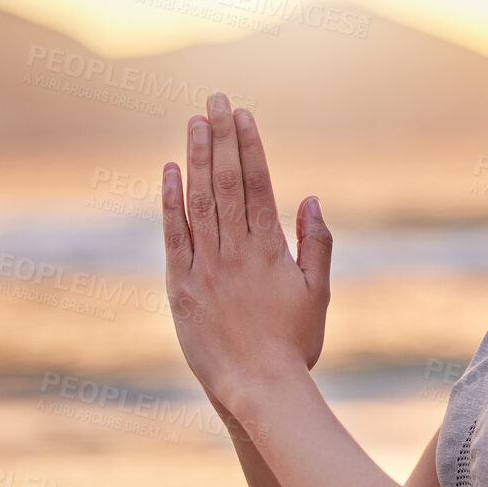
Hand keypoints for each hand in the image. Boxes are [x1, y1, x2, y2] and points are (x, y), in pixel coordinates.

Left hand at [161, 92, 332, 409]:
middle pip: (227, 181)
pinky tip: (170, 170)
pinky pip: (173, 234)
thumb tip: (310, 198)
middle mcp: (235, 250)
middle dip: (221, 137)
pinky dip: (170, 200)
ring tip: (195, 121)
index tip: (244, 114)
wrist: (257, 387)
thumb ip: (316, 243)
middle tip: (216, 99)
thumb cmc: (294, 344)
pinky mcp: (181, 285)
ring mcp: (206, 266)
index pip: (258, 183)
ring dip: (197, 157)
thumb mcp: (318, 293)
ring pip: (200, 199)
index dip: (250, 145)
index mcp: (269, 249)